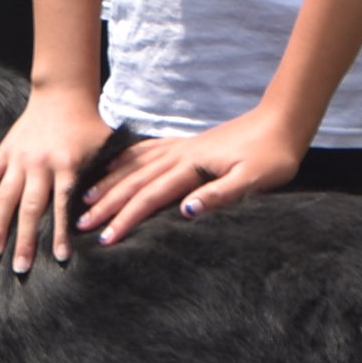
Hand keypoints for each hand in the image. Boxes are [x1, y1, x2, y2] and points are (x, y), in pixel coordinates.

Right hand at [0, 85, 115, 271]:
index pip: (63, 204)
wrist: (62, 94)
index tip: (59, 258)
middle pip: (30, 207)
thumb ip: (118, 173)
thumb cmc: (90, 125)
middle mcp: (39, 163)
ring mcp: (19, 157)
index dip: (61, 232)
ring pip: (4, 196)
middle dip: (25, 240)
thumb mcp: (109, 146)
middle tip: (20, 269)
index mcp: (67, 163)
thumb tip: (137, 201)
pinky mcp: (4, 151)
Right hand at [76, 106, 306, 244]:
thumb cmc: (271, 157)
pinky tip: (116, 166)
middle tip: (80, 225)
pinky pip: (146, 152)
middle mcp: (180, 155)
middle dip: (106, 204)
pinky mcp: (186, 144)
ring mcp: (181, 147)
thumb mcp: (254, 180)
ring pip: (136, 166)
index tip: (106, 239)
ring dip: (110, 183)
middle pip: (134, 182)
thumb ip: (220, 195)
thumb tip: (187, 211)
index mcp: (192, 167)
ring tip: (86, 197)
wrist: (281, 124)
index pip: (151, 197)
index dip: (126, 219)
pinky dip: (126, 161)